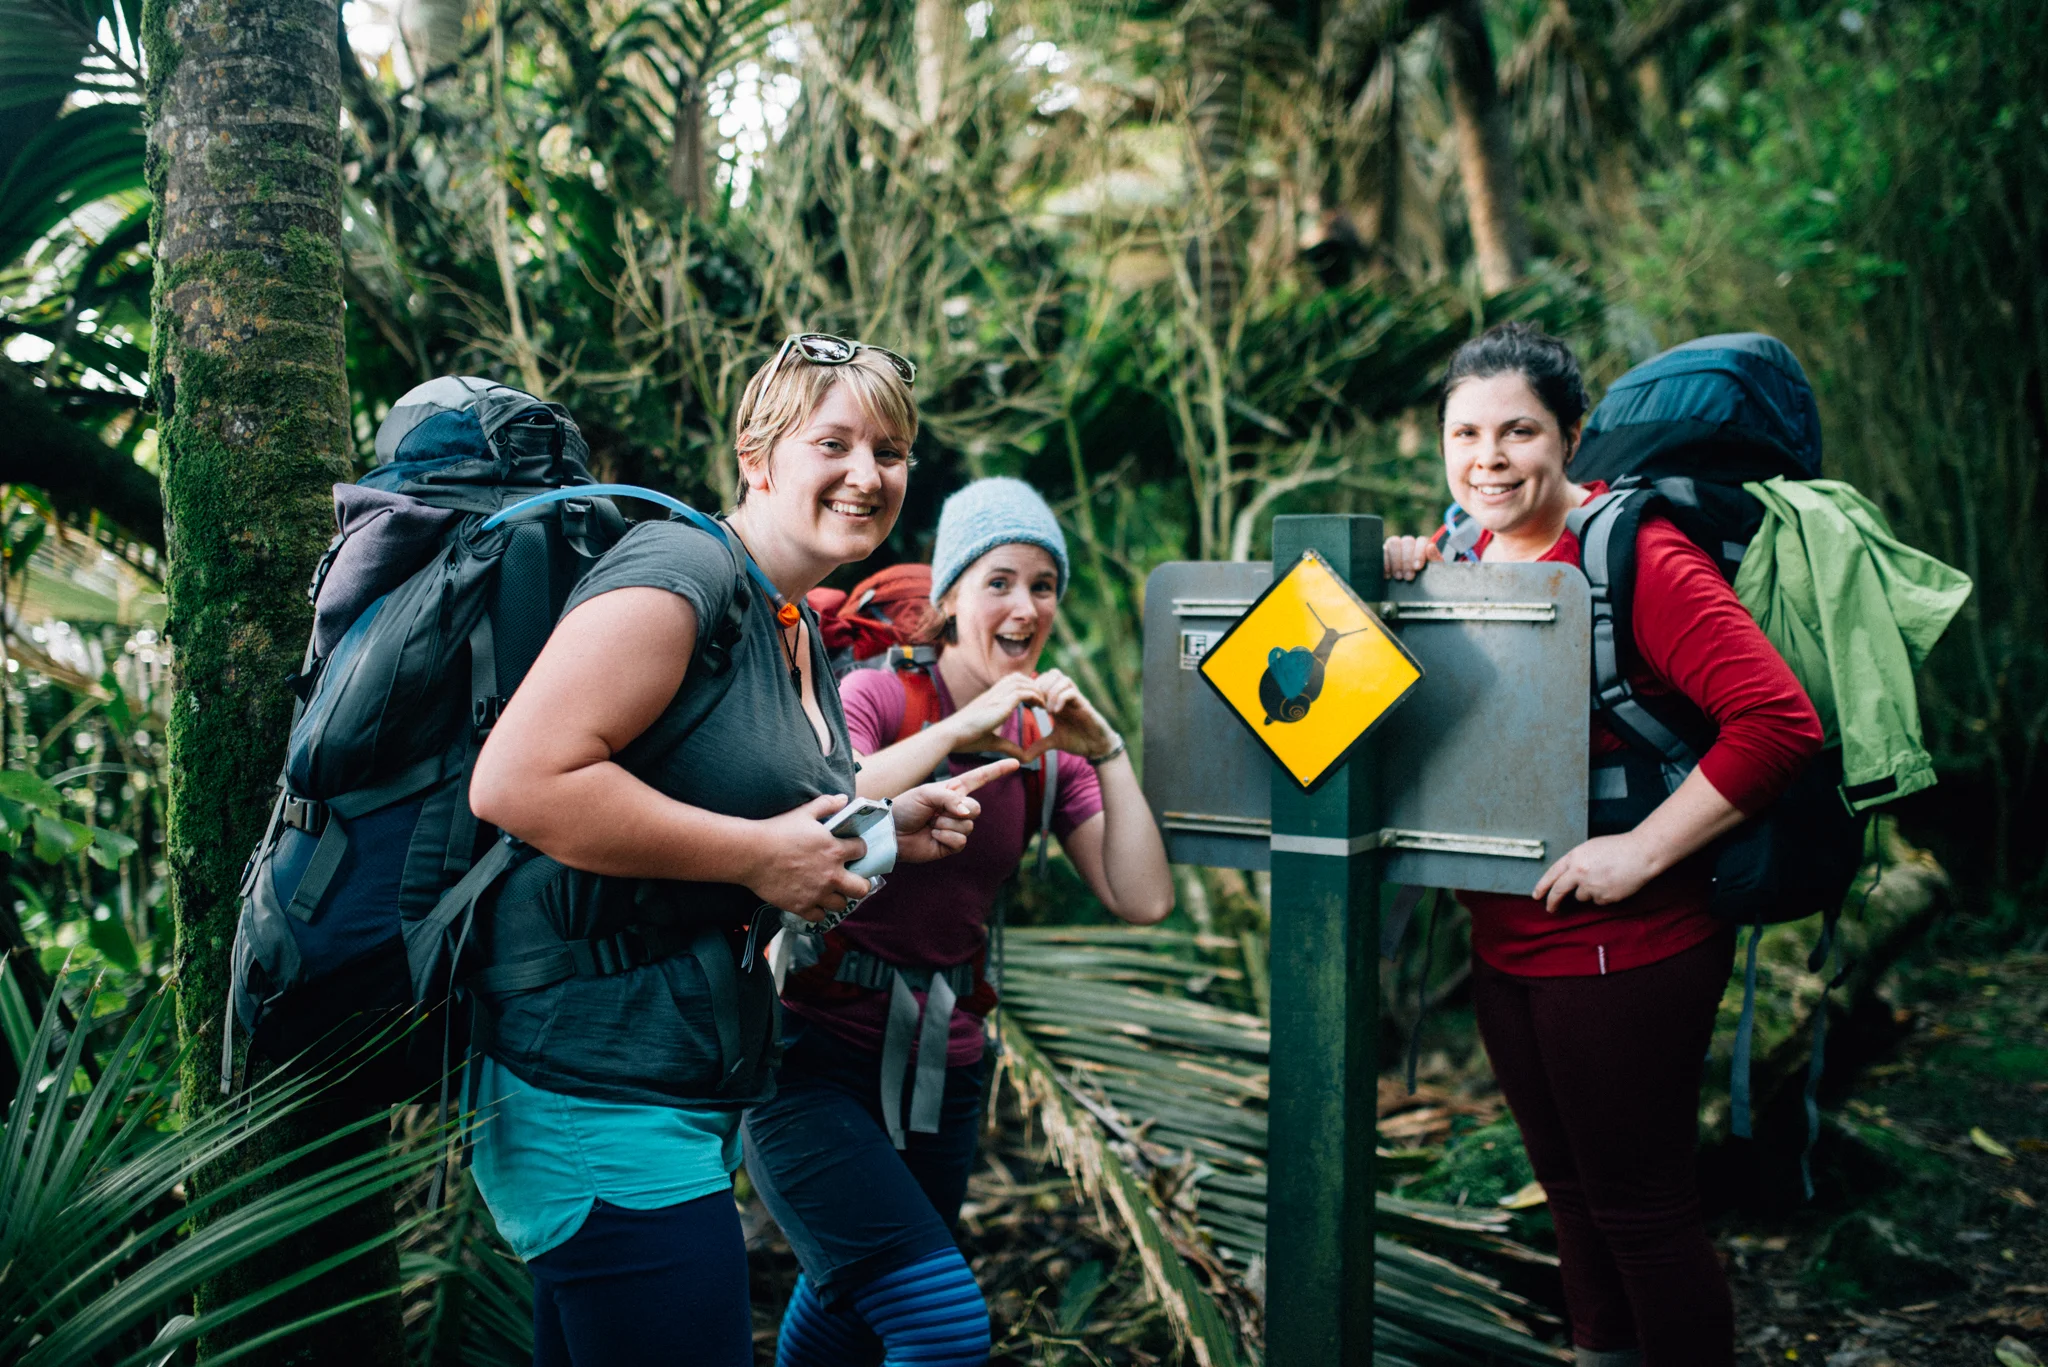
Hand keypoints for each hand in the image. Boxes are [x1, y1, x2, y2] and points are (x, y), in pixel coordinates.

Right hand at [742, 794, 873, 921]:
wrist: (752, 854)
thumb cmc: (778, 831)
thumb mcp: (804, 812)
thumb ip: (827, 805)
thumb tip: (844, 799)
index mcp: (835, 850)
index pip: (862, 851)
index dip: (859, 849)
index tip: (852, 849)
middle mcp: (831, 875)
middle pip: (862, 888)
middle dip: (861, 883)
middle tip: (852, 879)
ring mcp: (818, 893)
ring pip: (841, 904)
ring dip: (839, 897)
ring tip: (831, 891)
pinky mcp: (802, 906)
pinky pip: (819, 917)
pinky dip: (818, 911)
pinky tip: (813, 902)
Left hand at [893, 758, 1015, 862]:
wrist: (891, 830)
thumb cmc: (906, 807)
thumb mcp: (927, 793)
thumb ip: (950, 798)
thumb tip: (968, 813)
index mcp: (953, 790)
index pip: (980, 778)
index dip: (998, 770)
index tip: (1016, 762)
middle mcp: (957, 808)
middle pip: (977, 808)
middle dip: (958, 810)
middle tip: (936, 812)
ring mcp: (956, 826)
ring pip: (968, 825)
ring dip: (946, 824)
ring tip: (930, 824)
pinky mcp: (951, 844)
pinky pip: (960, 840)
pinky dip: (946, 837)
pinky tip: (933, 835)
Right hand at [944, 672, 1046, 759]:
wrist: (951, 735)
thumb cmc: (966, 739)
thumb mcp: (992, 742)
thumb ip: (1008, 746)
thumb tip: (1023, 757)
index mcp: (989, 699)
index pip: (1010, 682)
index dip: (1024, 688)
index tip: (1035, 701)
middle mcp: (993, 694)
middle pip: (1017, 677)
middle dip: (1032, 685)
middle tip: (1042, 700)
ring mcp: (996, 696)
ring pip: (1021, 682)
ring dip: (1035, 690)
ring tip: (1044, 703)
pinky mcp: (1000, 703)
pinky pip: (1022, 692)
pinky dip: (1034, 696)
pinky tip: (1040, 707)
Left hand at [1029, 669, 1119, 760]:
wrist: (1097, 747)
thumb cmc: (1078, 741)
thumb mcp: (1054, 742)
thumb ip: (1039, 745)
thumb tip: (1024, 758)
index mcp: (1058, 700)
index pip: (1045, 679)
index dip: (1035, 688)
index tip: (1031, 705)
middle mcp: (1067, 696)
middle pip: (1053, 673)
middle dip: (1042, 687)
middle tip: (1038, 705)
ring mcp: (1077, 699)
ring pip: (1062, 679)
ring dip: (1051, 693)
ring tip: (1047, 710)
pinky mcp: (1084, 705)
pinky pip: (1071, 692)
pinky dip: (1060, 699)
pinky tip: (1055, 713)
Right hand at [1383, 535, 1442, 581]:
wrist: (1417, 591)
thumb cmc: (1427, 578)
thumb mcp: (1434, 571)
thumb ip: (1435, 559)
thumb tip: (1430, 547)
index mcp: (1424, 545)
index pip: (1422, 541)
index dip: (1419, 553)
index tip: (1417, 567)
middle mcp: (1409, 544)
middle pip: (1407, 541)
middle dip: (1407, 560)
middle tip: (1408, 577)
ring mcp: (1396, 547)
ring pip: (1393, 543)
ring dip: (1395, 560)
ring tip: (1398, 576)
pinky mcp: (1384, 553)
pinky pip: (1382, 552)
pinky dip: (1384, 563)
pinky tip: (1387, 575)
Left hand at [1532, 833, 1663, 912]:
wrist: (1641, 854)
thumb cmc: (1618, 848)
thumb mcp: (1590, 848)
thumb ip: (1576, 861)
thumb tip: (1567, 877)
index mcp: (1574, 857)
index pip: (1551, 874)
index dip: (1542, 886)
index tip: (1537, 895)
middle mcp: (1580, 873)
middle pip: (1559, 892)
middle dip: (1552, 902)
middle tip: (1551, 908)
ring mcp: (1592, 887)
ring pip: (1581, 897)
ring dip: (1588, 892)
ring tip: (1604, 878)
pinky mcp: (1605, 898)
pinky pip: (1598, 901)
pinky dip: (1603, 895)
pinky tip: (1613, 884)